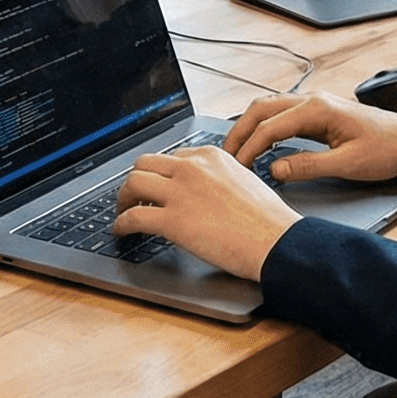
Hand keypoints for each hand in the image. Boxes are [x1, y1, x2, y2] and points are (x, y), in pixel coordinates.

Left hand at [111, 145, 300, 280]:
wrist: (275, 241)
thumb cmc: (268, 220)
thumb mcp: (244, 181)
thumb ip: (219, 179)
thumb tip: (203, 192)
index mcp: (210, 156)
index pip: (171, 157)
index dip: (160, 174)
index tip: (157, 187)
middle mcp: (191, 168)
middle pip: (144, 163)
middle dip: (136, 181)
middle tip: (133, 197)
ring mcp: (179, 193)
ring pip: (132, 183)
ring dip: (122, 199)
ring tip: (122, 212)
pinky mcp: (171, 220)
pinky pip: (133, 217)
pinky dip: (121, 224)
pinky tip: (122, 232)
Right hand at [218, 92, 396, 183]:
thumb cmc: (386, 149)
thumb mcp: (348, 164)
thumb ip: (309, 166)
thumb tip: (275, 169)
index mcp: (317, 109)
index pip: (270, 127)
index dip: (249, 148)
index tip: (237, 167)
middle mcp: (312, 100)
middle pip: (260, 109)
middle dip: (239, 132)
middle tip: (225, 157)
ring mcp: (313, 103)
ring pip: (268, 108)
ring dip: (249, 127)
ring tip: (236, 151)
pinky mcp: (316, 112)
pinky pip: (280, 113)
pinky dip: (262, 126)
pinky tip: (259, 143)